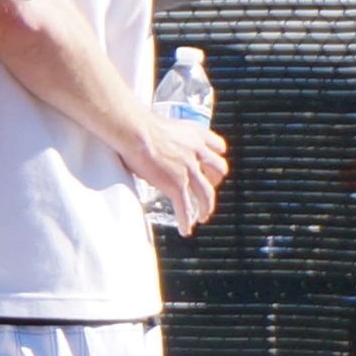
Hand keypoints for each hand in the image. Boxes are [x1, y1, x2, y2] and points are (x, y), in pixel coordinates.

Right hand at [128, 114, 228, 234]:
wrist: (136, 131)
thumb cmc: (140, 125)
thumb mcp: (165, 125)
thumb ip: (170, 137)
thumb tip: (155, 144)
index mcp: (196, 134)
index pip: (218, 146)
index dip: (216, 157)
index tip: (211, 164)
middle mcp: (197, 152)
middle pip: (219, 170)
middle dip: (215, 182)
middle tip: (208, 190)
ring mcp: (189, 169)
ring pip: (206, 193)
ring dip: (206, 206)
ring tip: (203, 216)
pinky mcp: (176, 184)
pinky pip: (184, 206)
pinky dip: (186, 219)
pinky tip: (185, 229)